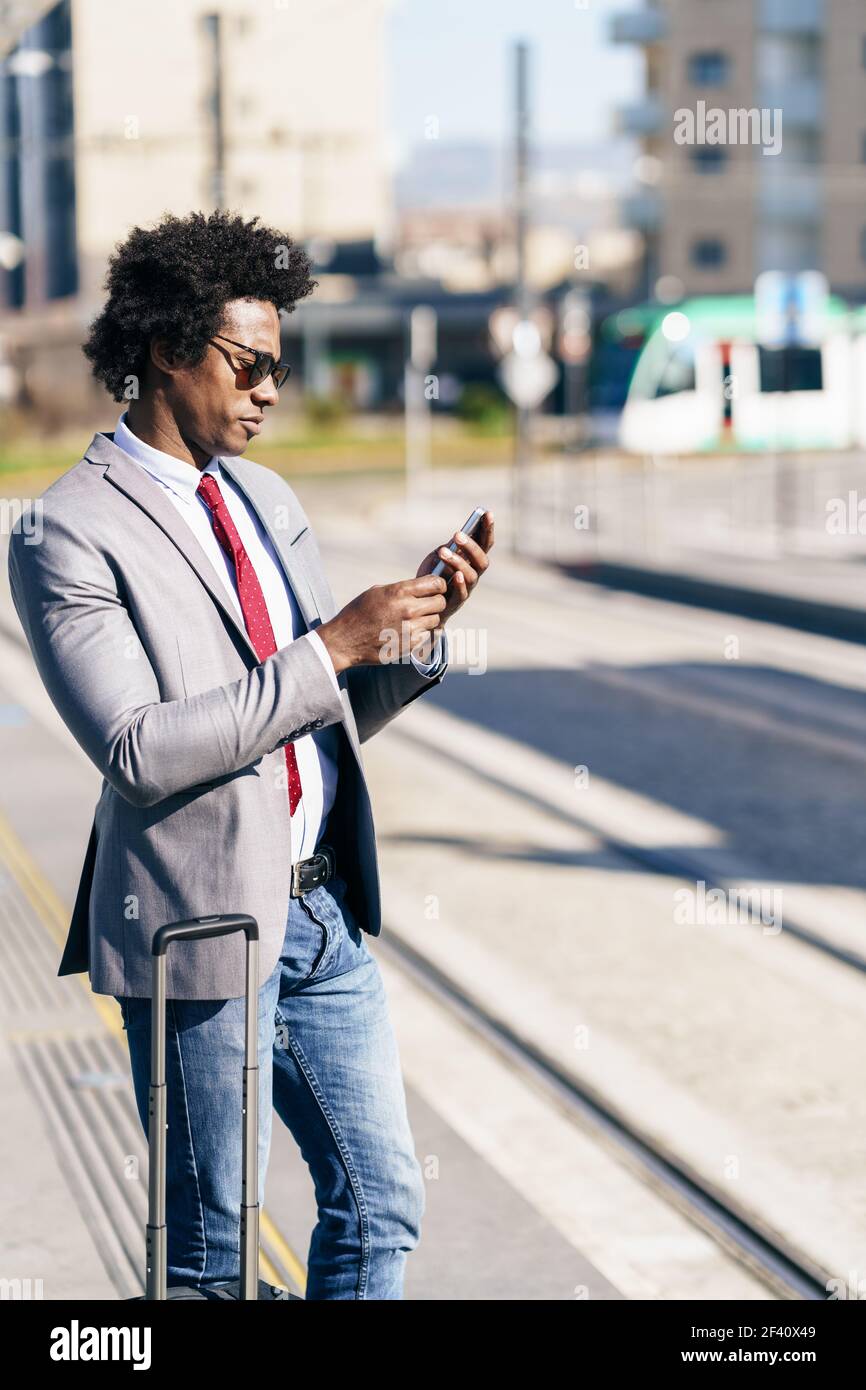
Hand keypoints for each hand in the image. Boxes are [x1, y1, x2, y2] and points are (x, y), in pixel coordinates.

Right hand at [317, 575, 447, 673]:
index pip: (435, 583)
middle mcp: (408, 609)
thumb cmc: (358, 613)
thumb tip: (419, 586)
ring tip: (413, 618)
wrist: (345, 641)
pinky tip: (404, 631)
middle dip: (436, 601)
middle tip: (427, 604)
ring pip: (435, 620)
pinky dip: (419, 632)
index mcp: (399, 591)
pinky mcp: (410, 644)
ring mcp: (411, 628)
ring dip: (428, 618)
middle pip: (440, 602)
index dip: (439, 585)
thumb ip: (400, 588)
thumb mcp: (376, 592)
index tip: (435, 588)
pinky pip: (425, 635)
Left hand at [415, 510, 493, 624]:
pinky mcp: (457, 601)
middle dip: (471, 547)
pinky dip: (460, 584)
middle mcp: (474, 573)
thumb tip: (459, 536)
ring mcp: (467, 588)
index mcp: (473, 559)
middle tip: (457, 535)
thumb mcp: (439, 556)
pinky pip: (462, 593)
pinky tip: (455, 575)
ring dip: (458, 562)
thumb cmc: (434, 574)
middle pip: (482, 560)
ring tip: (443, 552)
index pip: (485, 543)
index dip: (488, 529)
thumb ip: (450, 547)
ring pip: (471, 575)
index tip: (488, 513)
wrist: (422, 600)